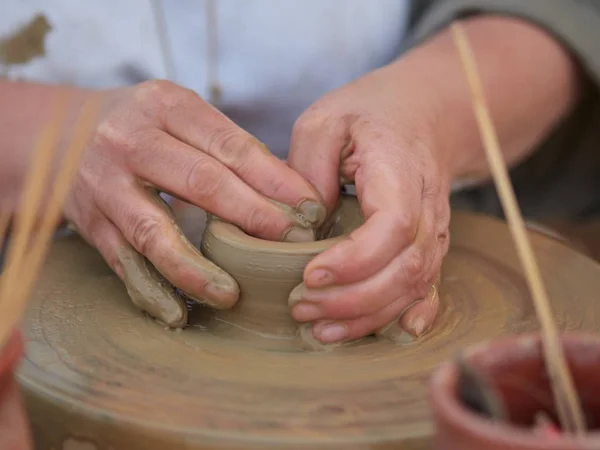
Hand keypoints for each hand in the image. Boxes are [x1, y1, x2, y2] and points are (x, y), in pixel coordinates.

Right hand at [64, 80, 325, 326]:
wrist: (62, 135)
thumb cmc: (144, 127)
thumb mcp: (182, 115)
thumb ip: (229, 147)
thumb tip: (292, 192)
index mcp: (165, 106)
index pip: (230, 145)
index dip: (274, 179)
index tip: (310, 207)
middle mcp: (130, 141)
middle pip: (200, 183)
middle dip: (253, 217)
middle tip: (292, 243)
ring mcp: (105, 185)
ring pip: (154, 232)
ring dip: (197, 268)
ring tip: (232, 294)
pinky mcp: (90, 224)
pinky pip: (122, 263)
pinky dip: (151, 290)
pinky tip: (177, 312)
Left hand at [287, 63, 449, 343]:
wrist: (423, 114)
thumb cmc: (369, 113)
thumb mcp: (324, 121)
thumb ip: (308, 168)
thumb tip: (302, 226)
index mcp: (399, 170)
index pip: (392, 225)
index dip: (355, 258)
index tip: (310, 273)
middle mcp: (427, 207)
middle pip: (405, 268)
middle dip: (352, 299)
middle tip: (301, 307)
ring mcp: (433, 231)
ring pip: (413, 287)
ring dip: (367, 315)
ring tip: (319, 328)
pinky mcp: (429, 245)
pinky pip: (427, 288)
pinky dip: (407, 316)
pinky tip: (387, 335)